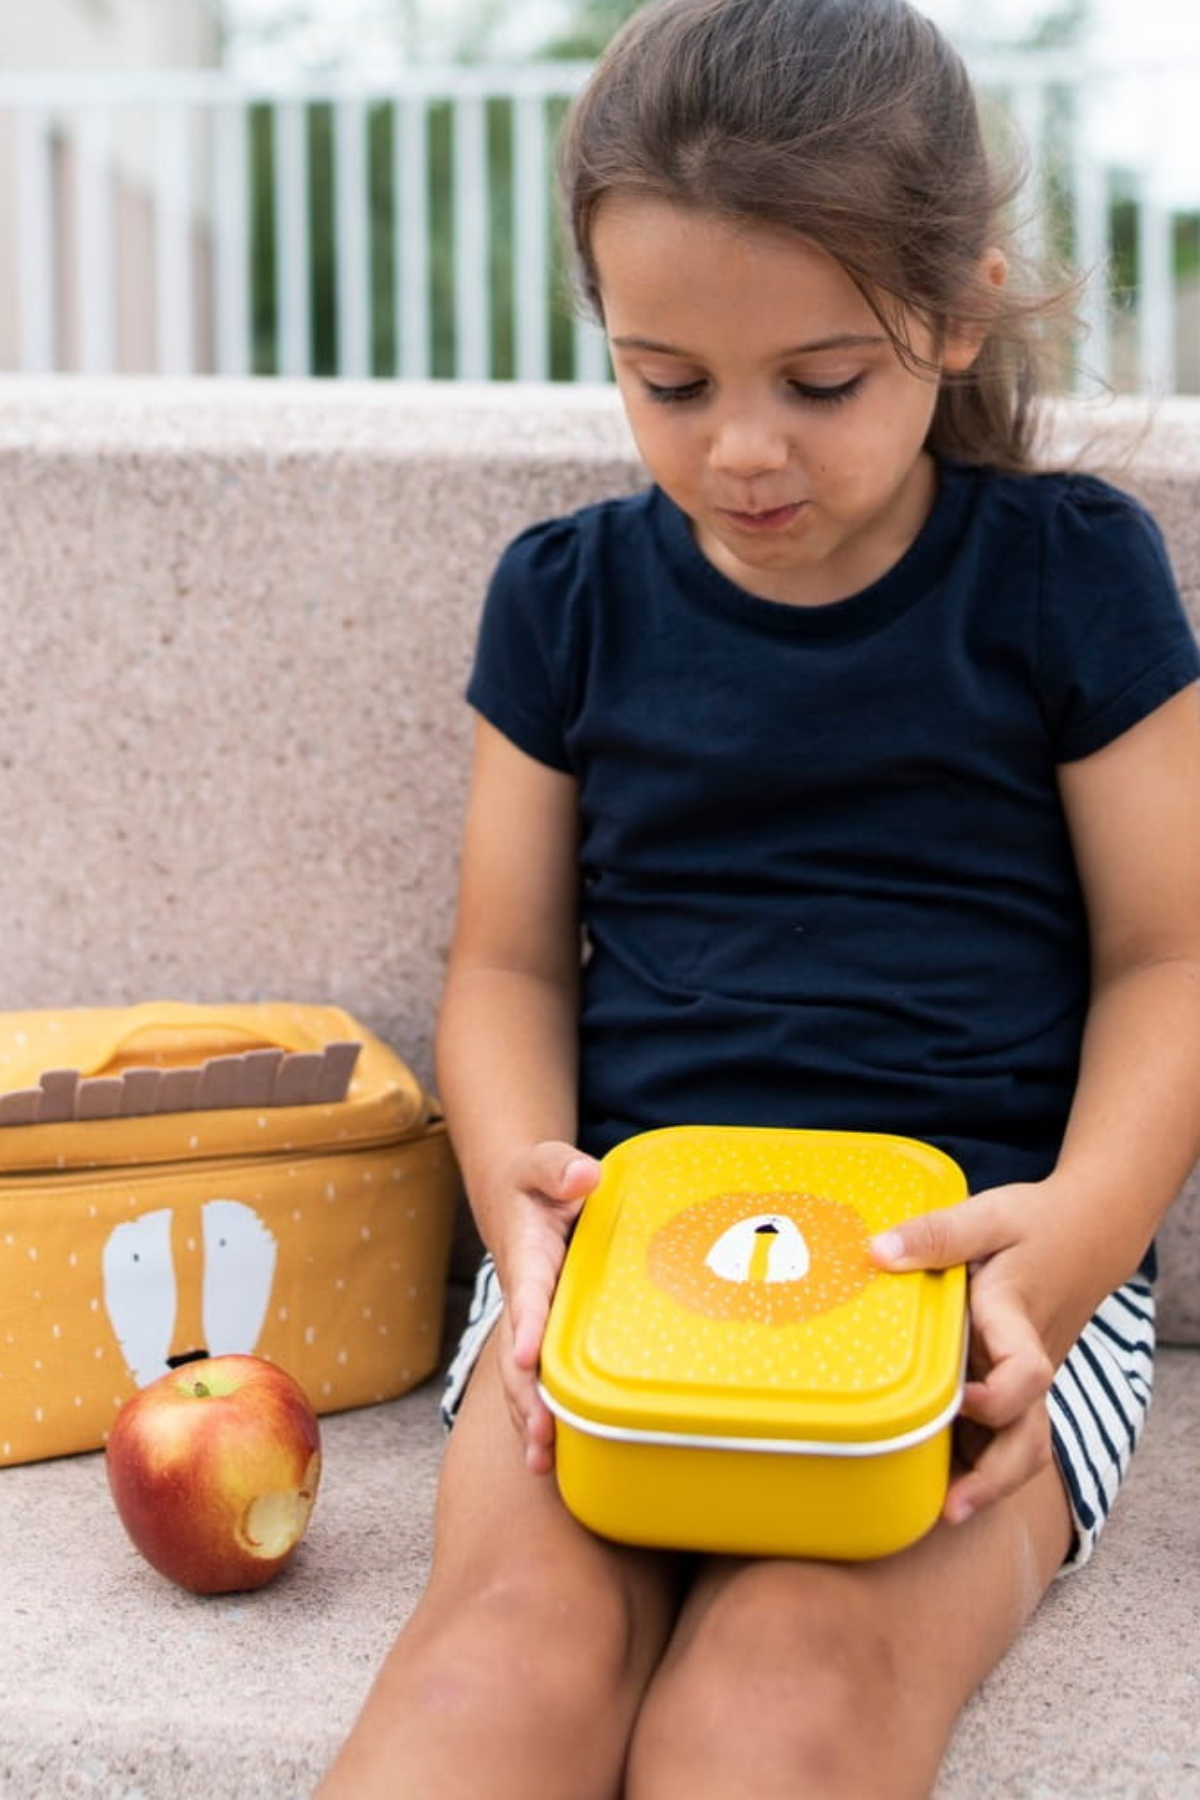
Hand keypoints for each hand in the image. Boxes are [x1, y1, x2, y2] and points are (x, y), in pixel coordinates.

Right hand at [492, 1141, 600, 1474]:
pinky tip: (555, 1458)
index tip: (523, 1356)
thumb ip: (559, 1167)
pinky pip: (538, 1380)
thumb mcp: (544, 1163)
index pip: (527, 1295)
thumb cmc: (538, 1183)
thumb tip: (583, 1175)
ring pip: (523, 1379)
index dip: (526, 1325)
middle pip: (518, 1355)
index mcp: (527, 1258)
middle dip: (525, 1397)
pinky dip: (540, 1416)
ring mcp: (530, 1323)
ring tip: (542, 1464)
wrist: (520, 1199)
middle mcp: (524, 1299)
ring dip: (529, 1419)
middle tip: (539, 1437)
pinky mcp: (541, 1337)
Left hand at [870, 1184, 1058, 1525]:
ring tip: (939, 1511)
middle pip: (1029, 1435)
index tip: (963, 1400)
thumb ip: (937, 1234)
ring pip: (1020, 1443)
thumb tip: (878, 1253)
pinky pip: (1003, 1431)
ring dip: (987, 1479)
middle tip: (951, 1509)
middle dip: (995, 1476)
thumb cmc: (1034, 1225)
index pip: (1026, 1373)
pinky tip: (937, 1475)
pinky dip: (979, 1457)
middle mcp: (1025, 1359)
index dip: (999, 1398)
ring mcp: (1023, 1379)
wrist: (1087, 1233)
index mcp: (1017, 1320)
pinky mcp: (1013, 1382)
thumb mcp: (987, 1215)